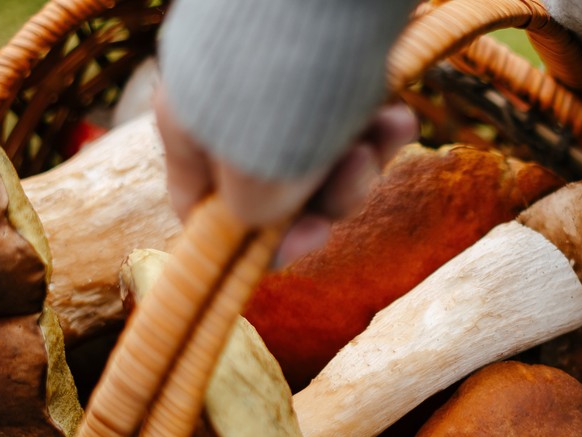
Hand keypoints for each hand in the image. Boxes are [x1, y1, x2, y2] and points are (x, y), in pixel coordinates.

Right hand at [154, 91, 416, 266]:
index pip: (202, 206)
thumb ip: (254, 220)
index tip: (307, 240)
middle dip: (330, 192)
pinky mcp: (316, 51)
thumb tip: (267, 222)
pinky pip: (345, 107)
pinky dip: (373, 120)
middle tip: (359, 172)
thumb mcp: (258, 183)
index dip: (255, 240)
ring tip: (389, 131)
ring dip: (361, 158)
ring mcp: (268, 74)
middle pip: (277, 183)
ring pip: (320, 149)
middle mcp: (221, 100)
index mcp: (185, 127)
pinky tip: (397, 116)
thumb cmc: (283, 88)